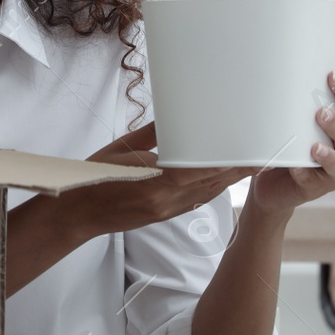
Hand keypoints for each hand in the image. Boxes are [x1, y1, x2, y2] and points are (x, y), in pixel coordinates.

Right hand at [66, 122, 256, 238]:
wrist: (76, 214)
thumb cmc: (92, 178)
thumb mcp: (120, 149)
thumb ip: (151, 135)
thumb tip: (172, 119)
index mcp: (154, 184)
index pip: (201, 171)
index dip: (227, 162)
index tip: (247, 151)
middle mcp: (165, 201)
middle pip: (211, 184)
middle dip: (236, 170)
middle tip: (259, 154)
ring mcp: (165, 211)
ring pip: (207, 195)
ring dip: (227, 180)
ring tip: (247, 165)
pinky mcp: (163, 216)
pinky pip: (195, 201)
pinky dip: (210, 188)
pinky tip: (220, 179)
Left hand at [248, 72, 334, 216]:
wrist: (271, 181)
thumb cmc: (286, 146)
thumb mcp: (292, 122)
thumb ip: (297, 106)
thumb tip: (282, 77)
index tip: (331, 75)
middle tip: (321, 112)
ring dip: (330, 154)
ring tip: (314, 147)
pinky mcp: (319, 188)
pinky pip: (317, 181)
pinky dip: (306, 173)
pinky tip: (296, 168)